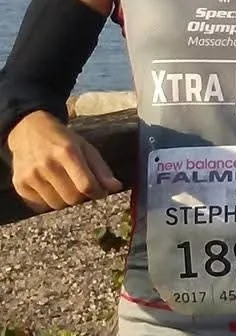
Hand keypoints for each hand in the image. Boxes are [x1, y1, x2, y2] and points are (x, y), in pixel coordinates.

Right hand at [6, 110, 122, 212]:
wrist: (29, 130)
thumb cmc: (63, 140)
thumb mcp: (86, 148)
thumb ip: (101, 169)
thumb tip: (116, 187)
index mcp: (67, 152)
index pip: (86, 185)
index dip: (98, 193)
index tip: (101, 193)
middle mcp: (46, 164)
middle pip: (72, 198)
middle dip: (82, 196)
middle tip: (81, 187)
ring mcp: (30, 175)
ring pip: (57, 205)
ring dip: (66, 200)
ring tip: (65, 185)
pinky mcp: (19, 184)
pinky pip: (41, 206)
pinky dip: (50, 200)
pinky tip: (51, 185)